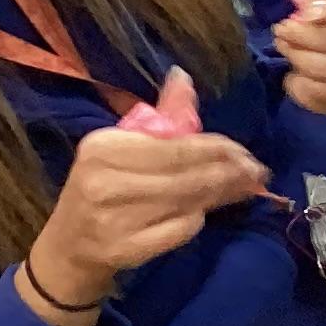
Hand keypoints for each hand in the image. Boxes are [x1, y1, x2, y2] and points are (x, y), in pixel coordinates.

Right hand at [29, 118, 268, 302]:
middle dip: (230, 171)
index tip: (244, 152)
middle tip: (257, 172)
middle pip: (187, 174)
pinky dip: (196, 220)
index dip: (218, 148)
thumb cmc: (102, 187)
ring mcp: (114, 218)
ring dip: (223, 193)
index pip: (177, 145)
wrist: (68, 246)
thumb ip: (159, 117)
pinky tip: (205, 212)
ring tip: (247, 187)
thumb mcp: (120, 147)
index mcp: (105, 147)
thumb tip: (183, 76)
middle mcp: (106, 181)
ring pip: (187, 201)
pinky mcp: (125, 249)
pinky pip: (179, 230)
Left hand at [274, 0, 325, 115]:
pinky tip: (298, 78)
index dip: (302, 32)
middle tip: (283, 39)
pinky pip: (325, 106)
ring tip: (292, 55)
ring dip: (297, 72)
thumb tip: (306, 16)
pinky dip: (303, 93)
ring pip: (323, 89)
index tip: (284, 25)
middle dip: (295, 52)